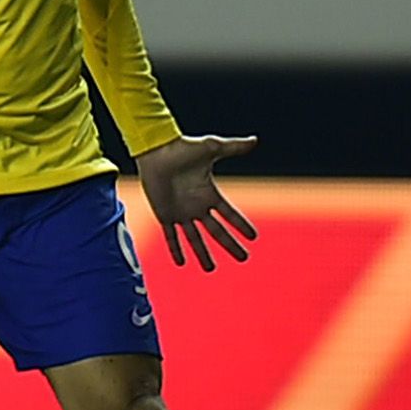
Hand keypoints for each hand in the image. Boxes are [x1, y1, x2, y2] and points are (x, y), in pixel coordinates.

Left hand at [133, 134, 258, 271]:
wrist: (155, 150)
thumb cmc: (182, 148)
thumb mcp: (211, 148)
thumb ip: (233, 147)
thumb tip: (255, 140)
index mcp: (209, 193)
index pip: (230, 214)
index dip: (241, 225)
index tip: (254, 237)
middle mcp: (197, 206)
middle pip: (216, 231)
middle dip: (230, 245)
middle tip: (243, 258)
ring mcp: (180, 212)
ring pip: (194, 238)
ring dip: (202, 254)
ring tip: (210, 269)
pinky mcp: (164, 214)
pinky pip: (171, 236)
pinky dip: (175, 249)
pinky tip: (180, 262)